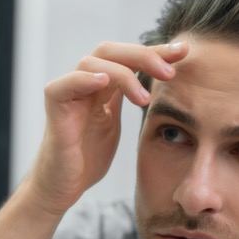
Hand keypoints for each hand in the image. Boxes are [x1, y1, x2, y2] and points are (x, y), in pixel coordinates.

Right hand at [27, 41, 188, 214]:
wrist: (63, 187)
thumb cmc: (87, 159)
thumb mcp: (115, 125)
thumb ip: (128, 100)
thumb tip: (156, 85)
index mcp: (100, 86)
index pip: (128, 58)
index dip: (156, 52)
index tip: (184, 52)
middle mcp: (83, 83)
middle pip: (112, 51)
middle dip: (145, 55)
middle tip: (170, 71)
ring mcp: (68, 92)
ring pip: (93, 61)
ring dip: (123, 73)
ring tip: (144, 98)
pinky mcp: (55, 107)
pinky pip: (66, 84)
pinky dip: (86, 79)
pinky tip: (104, 83)